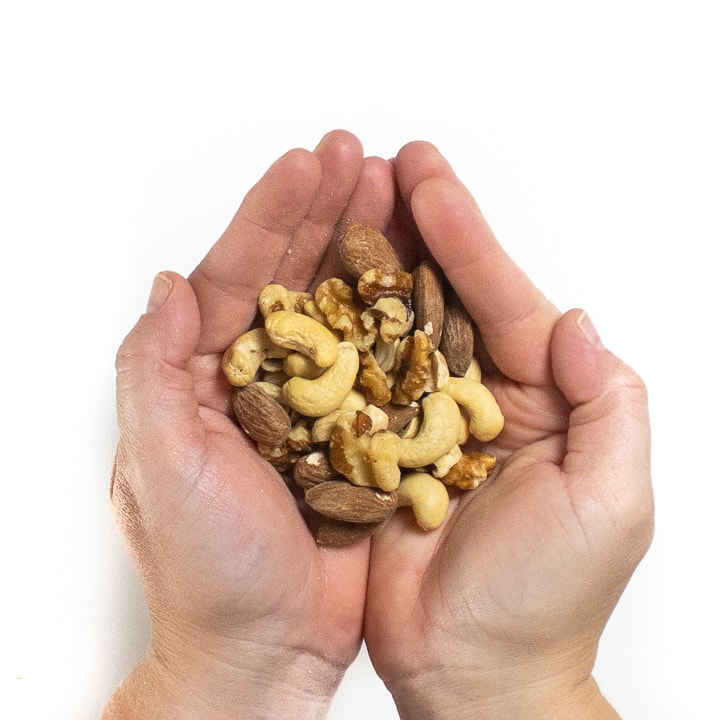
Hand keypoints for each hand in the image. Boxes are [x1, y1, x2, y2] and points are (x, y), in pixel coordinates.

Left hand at [104, 131, 396, 718]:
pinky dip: (403, 321)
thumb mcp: (161, 467)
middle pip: (295, 277)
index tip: (312, 162)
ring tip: (401, 195)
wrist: (264, 647)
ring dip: (369, 253)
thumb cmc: (206, 568)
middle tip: (364, 157)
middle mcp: (260, 377)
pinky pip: (382, 364)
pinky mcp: (356, 432)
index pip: (237, 273)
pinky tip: (428, 280)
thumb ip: (154, 373)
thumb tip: (167, 287)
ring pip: (344, 311)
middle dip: (327, 213)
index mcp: (205, 374)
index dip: (272, 214)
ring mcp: (312, 401)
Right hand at [363, 142, 653, 718]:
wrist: (477, 671)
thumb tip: (577, 319)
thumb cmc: (549, 598)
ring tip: (343, 200)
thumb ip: (607, 404)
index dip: (466, 234)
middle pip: (443, 294)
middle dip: (415, 227)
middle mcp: (476, 394)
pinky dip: (334, 333)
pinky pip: (352, 379)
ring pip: (393, 325)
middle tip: (382, 162)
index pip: (502, 296)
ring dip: (371, 264)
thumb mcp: (610, 502)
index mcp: (537, 395)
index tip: (427, 177)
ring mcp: (419, 417)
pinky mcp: (373, 447)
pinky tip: (309, 287)